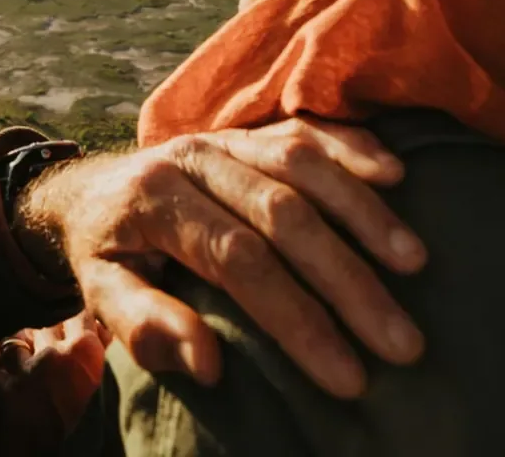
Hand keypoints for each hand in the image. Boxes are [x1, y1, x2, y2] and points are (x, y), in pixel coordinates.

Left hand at [15, 118, 425, 399]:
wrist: (90, 189)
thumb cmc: (107, 252)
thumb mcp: (99, 294)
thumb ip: (144, 326)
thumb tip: (208, 363)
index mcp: (157, 201)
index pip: (238, 261)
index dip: (296, 319)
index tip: (346, 376)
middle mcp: (195, 158)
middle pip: (283, 213)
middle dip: (348, 281)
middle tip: (400, 342)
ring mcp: (227, 137)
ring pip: (304, 164)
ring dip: (364, 212)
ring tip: (414, 264)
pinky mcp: (252, 130)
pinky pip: (308, 128)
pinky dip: (354, 147)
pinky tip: (397, 175)